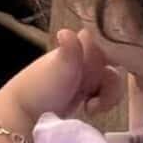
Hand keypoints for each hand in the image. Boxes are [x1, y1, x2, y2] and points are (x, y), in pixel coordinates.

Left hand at [2, 27, 121, 125]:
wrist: (26, 113)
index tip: (104, 74)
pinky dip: (103, 101)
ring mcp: (85, 73)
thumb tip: (67, 29)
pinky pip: (106, 92)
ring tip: (91, 106)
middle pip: (116, 64)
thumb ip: (70, 49)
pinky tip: (89, 109)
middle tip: (93, 92)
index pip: (111, 43)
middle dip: (111, 81)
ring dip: (108, 94)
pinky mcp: (86, 90)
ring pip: (113, 80)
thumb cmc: (42, 87)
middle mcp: (83, 56)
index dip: (115, 59)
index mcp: (78, 45)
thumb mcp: (60, 66)